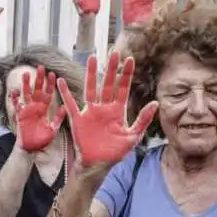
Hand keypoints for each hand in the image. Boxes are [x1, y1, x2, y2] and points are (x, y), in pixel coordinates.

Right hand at [10, 66, 65, 151]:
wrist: (31, 148)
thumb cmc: (43, 139)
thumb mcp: (53, 129)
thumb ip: (58, 118)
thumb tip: (65, 107)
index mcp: (44, 109)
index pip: (48, 93)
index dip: (50, 84)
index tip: (53, 74)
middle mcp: (36, 107)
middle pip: (37, 90)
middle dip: (39, 79)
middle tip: (41, 67)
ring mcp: (27, 110)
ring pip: (26, 94)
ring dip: (26, 84)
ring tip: (26, 73)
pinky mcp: (19, 115)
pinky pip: (16, 105)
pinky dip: (15, 98)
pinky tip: (15, 91)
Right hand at [58, 52, 157, 167]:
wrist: (98, 164)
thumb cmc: (116, 152)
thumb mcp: (133, 136)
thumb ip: (143, 120)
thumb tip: (156, 103)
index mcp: (118, 111)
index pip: (123, 88)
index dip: (126, 74)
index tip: (130, 59)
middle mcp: (104, 108)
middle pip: (108, 84)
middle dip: (111, 68)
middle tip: (114, 52)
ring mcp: (90, 112)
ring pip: (91, 88)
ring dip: (92, 74)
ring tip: (92, 57)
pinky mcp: (78, 119)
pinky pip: (70, 104)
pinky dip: (65, 93)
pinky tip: (60, 81)